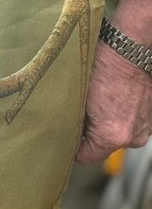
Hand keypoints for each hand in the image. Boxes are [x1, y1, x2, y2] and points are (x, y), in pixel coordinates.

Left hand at [75, 38, 151, 163]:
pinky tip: (110, 99)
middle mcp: (132, 138)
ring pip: (116, 134)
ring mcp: (145, 128)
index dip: (73, 148)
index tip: (65, 139)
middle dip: (89, 133)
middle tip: (78, 114)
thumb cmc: (103, 68)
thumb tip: (67, 131)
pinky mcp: (150, 118)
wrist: (130, 50)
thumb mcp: (79, 98)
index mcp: (112, 136)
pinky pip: (129, 124)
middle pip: (103, 146)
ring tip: (96, 103)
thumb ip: (74, 122)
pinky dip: (119, 116)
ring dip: (105, 124)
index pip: (86, 157)